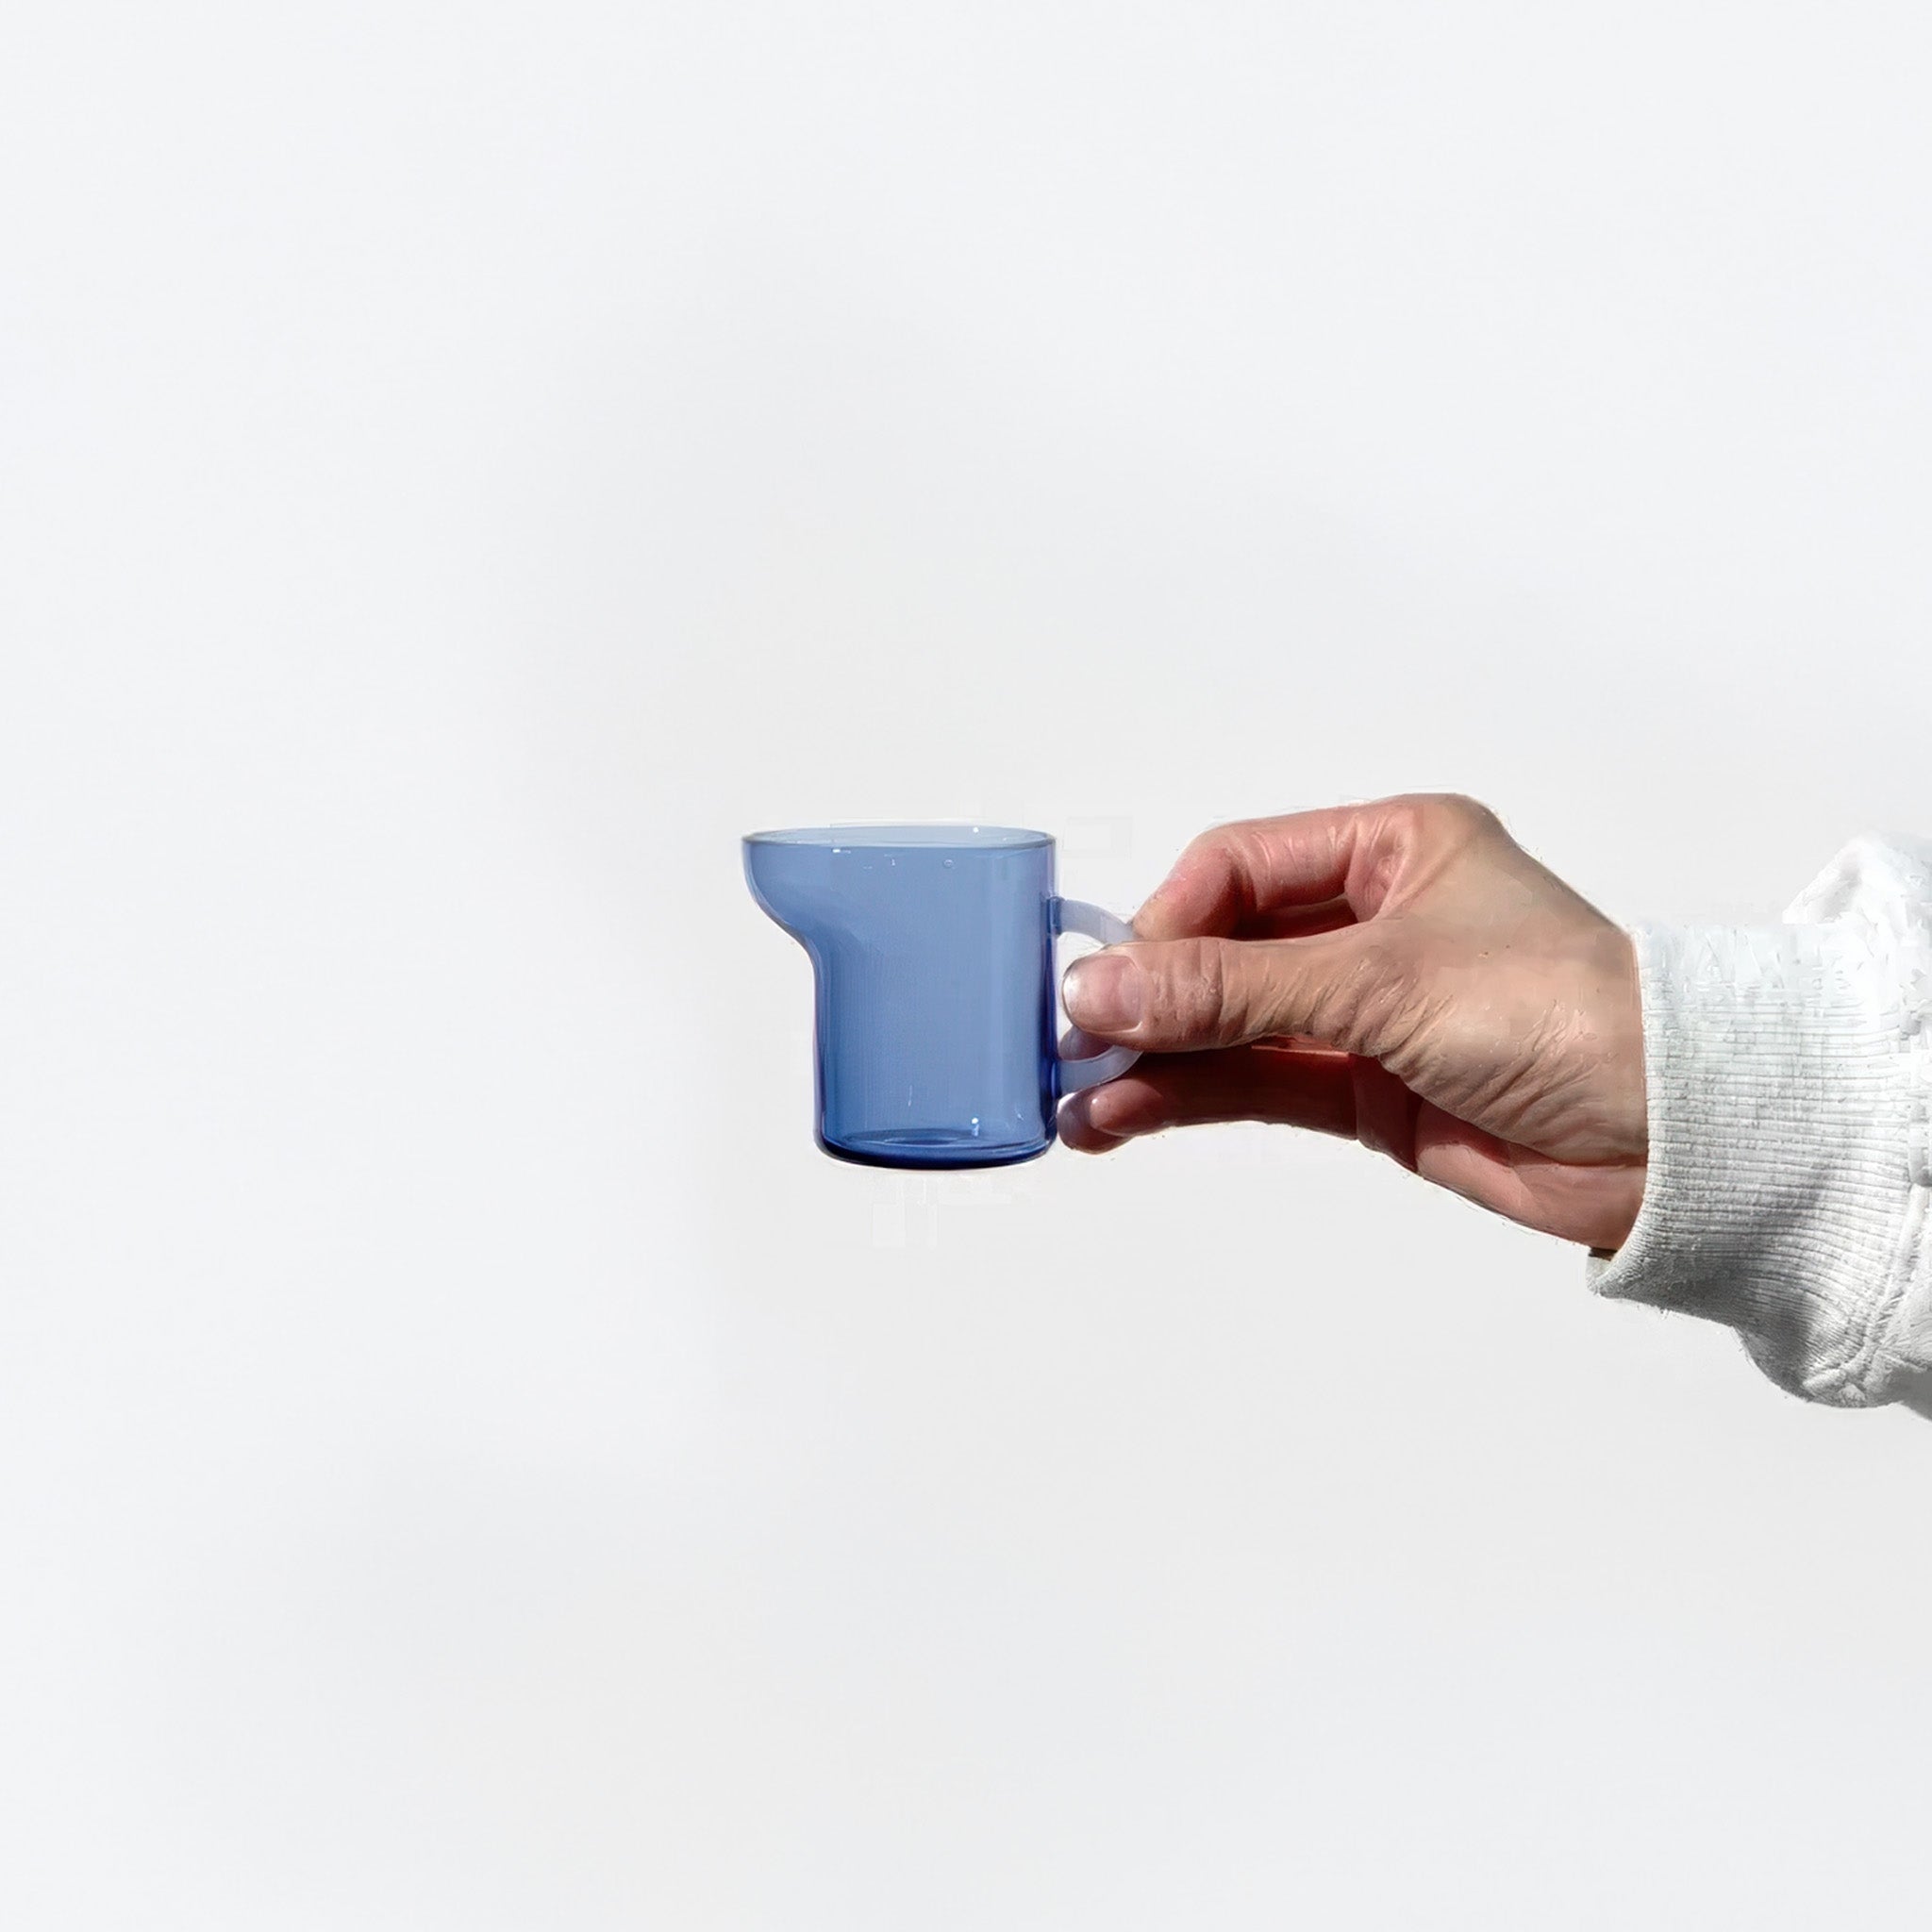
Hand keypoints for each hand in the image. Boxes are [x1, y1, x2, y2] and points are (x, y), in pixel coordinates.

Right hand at [1058, 795, 1646, 1249]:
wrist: (1672, 1139)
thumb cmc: (1567, 1015)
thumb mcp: (1380, 982)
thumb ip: (1231, 991)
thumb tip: (1100, 992)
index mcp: (1393, 846)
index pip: (1238, 866)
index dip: (1167, 923)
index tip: (1114, 983)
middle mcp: (1373, 920)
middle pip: (1223, 948)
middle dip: (1149, 999)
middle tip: (1076, 1044)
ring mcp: (1366, 1009)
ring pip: (1230, 1025)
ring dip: (1155, 1061)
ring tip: (1081, 1102)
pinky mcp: (1366, 1089)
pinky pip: (1255, 1082)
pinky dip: (1189, 1099)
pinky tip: (1125, 1119)